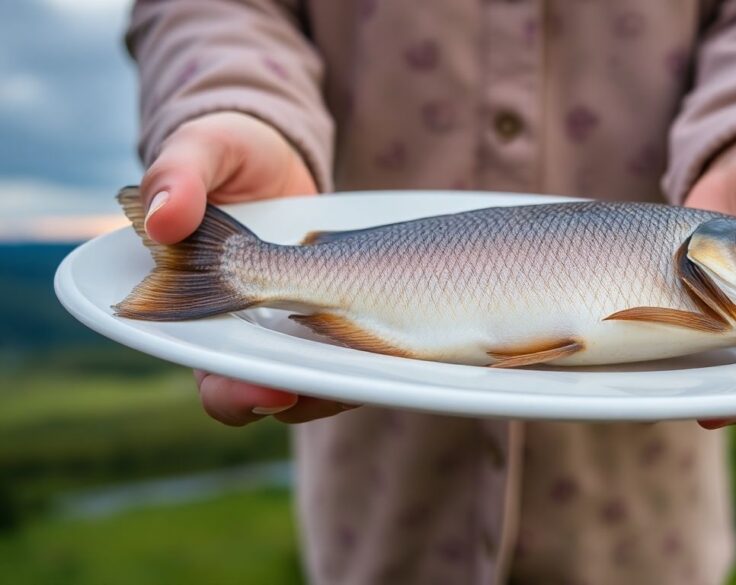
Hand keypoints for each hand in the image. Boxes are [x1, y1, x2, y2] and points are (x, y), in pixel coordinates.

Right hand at [141, 111, 354, 425]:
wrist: (281, 155)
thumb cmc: (228, 155)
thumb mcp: (203, 148)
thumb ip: (179, 175)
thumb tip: (163, 219)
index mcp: (208, 314)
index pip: (215, 376)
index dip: (235, 393)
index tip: (264, 389)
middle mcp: (258, 335)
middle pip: (277, 393)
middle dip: (302, 398)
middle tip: (324, 392)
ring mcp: (306, 327)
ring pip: (329, 376)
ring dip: (353, 379)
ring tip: (382, 369)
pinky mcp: (349, 312)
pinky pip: (366, 344)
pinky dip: (385, 347)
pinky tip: (415, 340)